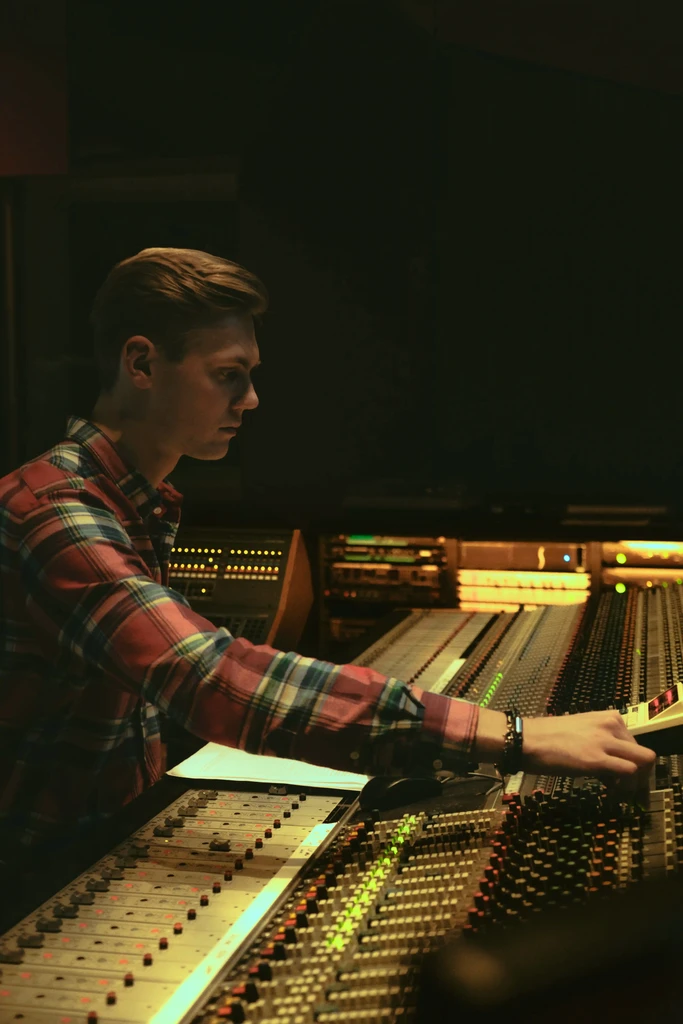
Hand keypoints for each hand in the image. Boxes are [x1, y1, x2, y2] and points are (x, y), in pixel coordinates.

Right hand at [522, 710, 655, 780]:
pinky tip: (610, 791)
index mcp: (608, 717)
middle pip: (644, 754)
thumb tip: (614, 765)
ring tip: (615, 791)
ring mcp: (605, 741)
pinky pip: (628, 772)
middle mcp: (611, 724)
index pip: (636, 744)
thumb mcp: (582, 731)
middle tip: (624, 788)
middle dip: (639, 776)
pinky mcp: (597, 759)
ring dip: (634, 782)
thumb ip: (602, 742)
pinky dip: (625, 786)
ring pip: (643, 762)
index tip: (621, 776)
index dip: (632, 763)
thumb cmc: (548, 736)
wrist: (526, 739)